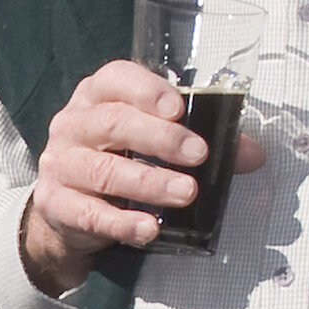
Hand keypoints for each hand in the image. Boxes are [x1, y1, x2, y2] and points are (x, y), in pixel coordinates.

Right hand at [15, 57, 268, 295]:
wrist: (68, 209)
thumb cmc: (118, 159)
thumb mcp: (154, 143)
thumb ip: (202, 142)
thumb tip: (254, 155)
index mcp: (98, 95)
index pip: (116, 79)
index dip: (146, 91)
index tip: (178, 109)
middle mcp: (73, 124)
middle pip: (112, 124)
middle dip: (159, 139)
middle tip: (197, 155)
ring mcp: (60, 163)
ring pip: (103, 171)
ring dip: (148, 182)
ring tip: (185, 193)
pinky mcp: (54, 202)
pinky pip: (88, 213)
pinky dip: (121, 223)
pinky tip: (149, 229)